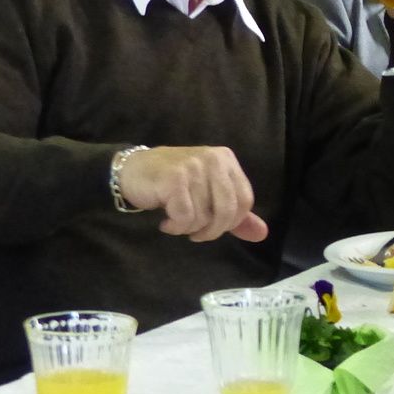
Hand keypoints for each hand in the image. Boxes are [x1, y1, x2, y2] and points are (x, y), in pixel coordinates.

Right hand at [115, 146, 268, 242]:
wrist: (131, 170)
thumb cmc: (173, 184)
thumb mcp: (208, 195)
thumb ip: (236, 215)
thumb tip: (262, 234)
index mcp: (226, 160)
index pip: (245, 200)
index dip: (232, 222)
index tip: (214, 227)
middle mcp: (213, 159)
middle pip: (228, 210)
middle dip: (212, 230)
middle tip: (195, 233)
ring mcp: (193, 166)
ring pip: (204, 216)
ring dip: (189, 228)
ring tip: (176, 221)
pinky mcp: (174, 179)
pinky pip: (184, 217)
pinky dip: (175, 227)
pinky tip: (166, 222)